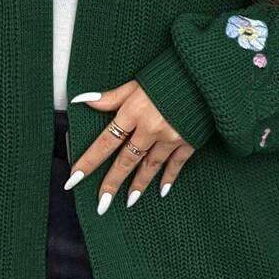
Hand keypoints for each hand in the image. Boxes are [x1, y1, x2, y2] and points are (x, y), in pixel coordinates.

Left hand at [67, 80, 194, 213]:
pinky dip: (169, 177)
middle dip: (112, 184)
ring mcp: (170, 137)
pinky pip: (176, 164)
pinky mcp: (189, 140)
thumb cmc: (167, 74)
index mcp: (133, 112)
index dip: (89, 162)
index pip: (105, 142)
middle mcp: (149, 128)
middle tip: (101, 204)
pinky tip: (162, 190)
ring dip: (138, 185)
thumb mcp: (136, 82)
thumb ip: (111, 97)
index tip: (73, 179)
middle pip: (126, 161)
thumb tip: (83, 99)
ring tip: (129, 201)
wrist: (204, 74)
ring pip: (150, 166)